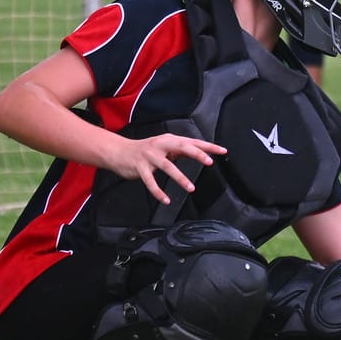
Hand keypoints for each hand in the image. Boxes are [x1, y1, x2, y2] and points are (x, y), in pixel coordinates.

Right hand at [106, 133, 226, 203]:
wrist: (118, 151)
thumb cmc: (145, 150)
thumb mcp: (164, 147)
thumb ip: (180, 150)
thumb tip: (200, 152)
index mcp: (169, 140)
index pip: (192, 142)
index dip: (208, 146)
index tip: (222, 151)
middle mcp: (160, 145)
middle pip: (182, 147)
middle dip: (196, 154)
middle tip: (209, 162)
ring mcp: (149, 156)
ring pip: (167, 167)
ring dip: (180, 178)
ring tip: (191, 188)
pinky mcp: (140, 167)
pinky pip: (150, 181)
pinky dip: (158, 192)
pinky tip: (166, 199)